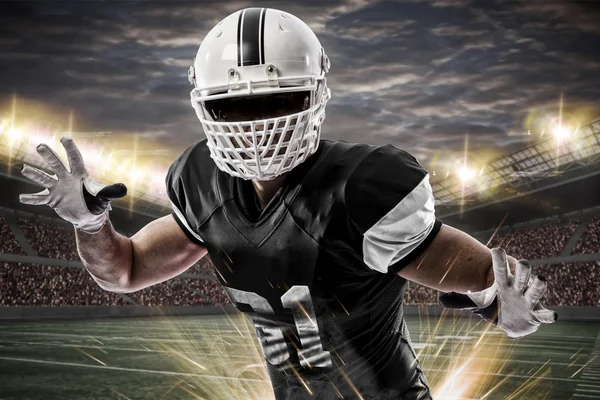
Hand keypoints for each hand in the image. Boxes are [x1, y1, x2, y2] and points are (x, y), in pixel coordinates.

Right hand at [19, 137, 126, 233]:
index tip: (65, 138)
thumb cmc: (97, 202)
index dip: (70, 149)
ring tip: (24, 169)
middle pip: (57, 165)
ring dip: (35, 174)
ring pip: (44, 178)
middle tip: (40, 146)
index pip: (75, 159)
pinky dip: (31, 199)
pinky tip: (21, 198)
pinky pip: (40, 198)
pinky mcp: (52, 199)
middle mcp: (66, 178)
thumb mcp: (104, 197)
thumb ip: (111, 192)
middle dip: (49, 156)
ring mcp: (58, 188)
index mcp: (80, 175)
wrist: (88, 216)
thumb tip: (124, 189)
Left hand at [439, 248, 557, 338]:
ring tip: (541, 279)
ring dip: (538, 286)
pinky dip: (548, 315)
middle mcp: (517, 288)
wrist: (510, 321)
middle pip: (521, 276)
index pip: (500, 270)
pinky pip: (543, 314)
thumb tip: (441, 299)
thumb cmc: (494, 307)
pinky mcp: (536, 314)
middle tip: (522, 261)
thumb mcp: (477, 304)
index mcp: (503, 283)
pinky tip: (552, 316)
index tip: (496, 249)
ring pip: (534, 290)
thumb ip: (460, 301)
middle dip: (522, 269)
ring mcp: (528, 300)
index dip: (498, 260)